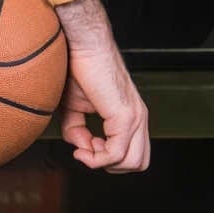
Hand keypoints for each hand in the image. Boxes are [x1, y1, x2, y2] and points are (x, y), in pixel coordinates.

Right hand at [54, 0, 149, 173]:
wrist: (81, 46)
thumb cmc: (77, 69)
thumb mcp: (74, 108)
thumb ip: (78, 131)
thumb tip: (81, 149)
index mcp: (131, 115)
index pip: (134, 153)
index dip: (107, 158)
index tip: (84, 144)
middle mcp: (139, 117)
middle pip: (139, 162)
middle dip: (110, 166)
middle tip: (87, 151)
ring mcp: (135, 117)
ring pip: (132, 162)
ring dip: (102, 163)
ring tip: (83, 148)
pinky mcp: (125, 116)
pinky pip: (116, 153)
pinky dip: (96, 158)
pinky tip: (81, 147)